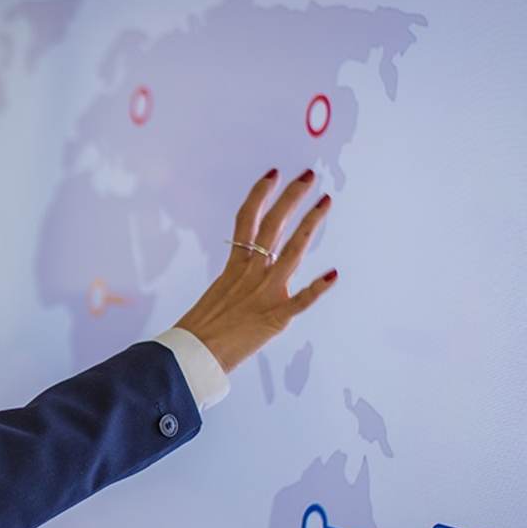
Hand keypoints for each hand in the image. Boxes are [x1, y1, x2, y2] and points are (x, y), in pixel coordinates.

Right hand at [175, 168, 336, 373]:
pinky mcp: (275, 318)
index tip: (273, 173)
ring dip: (310, 225)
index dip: (260, 194)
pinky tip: (334, 274)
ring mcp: (264, 293)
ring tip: (325, 202)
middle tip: (308, 175)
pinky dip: (317, 288)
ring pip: (291, 252)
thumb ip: (237, 277)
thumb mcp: (218, 292)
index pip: (247, 219)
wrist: (193, 353)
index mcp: (234, 265)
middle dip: (290, 198)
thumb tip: (247, 268)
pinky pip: (300, 301)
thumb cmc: (200, 327)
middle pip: (272, 226)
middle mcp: (251, 272)